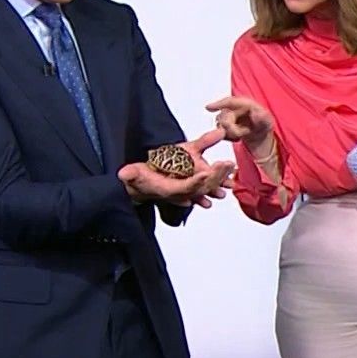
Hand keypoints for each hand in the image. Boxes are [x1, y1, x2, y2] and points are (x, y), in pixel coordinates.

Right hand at [119, 130, 235, 207]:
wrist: (140, 189)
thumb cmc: (138, 180)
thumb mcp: (132, 174)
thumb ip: (129, 174)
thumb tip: (122, 175)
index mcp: (168, 190)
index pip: (184, 188)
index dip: (195, 182)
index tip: (206, 172)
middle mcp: (181, 193)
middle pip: (202, 187)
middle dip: (215, 177)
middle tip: (228, 164)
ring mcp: (187, 191)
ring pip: (207, 187)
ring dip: (220, 180)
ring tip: (233, 171)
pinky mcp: (190, 187)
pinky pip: (207, 185)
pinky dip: (218, 181)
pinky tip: (230, 177)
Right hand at [205, 95, 274, 146]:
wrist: (261, 138)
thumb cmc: (264, 126)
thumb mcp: (268, 122)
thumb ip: (263, 117)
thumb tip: (256, 113)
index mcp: (245, 103)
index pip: (230, 101)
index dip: (218, 104)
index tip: (208, 108)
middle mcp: (235, 108)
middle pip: (223, 115)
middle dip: (229, 126)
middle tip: (239, 134)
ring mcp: (229, 117)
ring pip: (220, 125)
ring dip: (230, 133)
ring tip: (242, 135)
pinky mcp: (225, 127)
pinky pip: (220, 132)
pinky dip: (228, 137)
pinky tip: (237, 139)